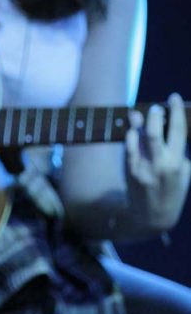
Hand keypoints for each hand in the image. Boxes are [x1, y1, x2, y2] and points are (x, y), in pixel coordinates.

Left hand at [125, 93, 189, 231]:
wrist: (153, 216)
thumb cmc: (172, 188)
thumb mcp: (185, 171)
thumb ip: (179, 149)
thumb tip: (170, 121)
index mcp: (178, 163)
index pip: (179, 131)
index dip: (176, 111)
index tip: (174, 97)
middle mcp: (161, 165)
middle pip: (155, 132)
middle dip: (155, 114)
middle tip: (156, 107)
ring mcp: (144, 167)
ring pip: (139, 137)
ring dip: (139, 121)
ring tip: (140, 113)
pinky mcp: (130, 170)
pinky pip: (128, 146)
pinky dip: (130, 134)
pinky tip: (132, 129)